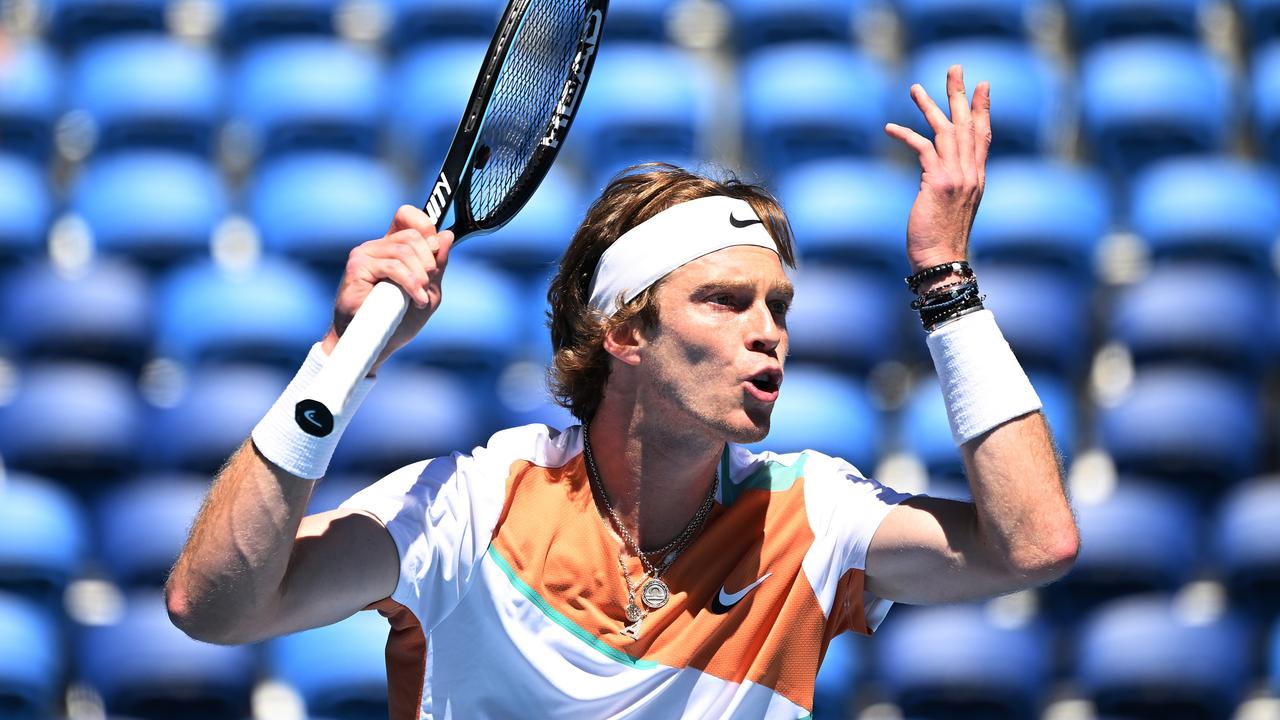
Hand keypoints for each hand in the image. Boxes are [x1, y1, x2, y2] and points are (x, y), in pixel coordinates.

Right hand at [320, 205, 454, 373]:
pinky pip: (393, 266)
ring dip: (420, 276)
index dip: (425, 226)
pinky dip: (410, 284)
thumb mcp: (427, 291)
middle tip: (429, 283)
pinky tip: (416, 300)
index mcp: (392, 248)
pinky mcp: (357, 266)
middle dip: (429, 260)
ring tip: (421, 298)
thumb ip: (437, 266)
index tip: (435, 251)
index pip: (407, 217)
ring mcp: (365, 254)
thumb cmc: (397, 320)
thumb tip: (447, 235)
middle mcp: (377, 246)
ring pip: (404, 250)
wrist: (374, 343)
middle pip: (412, 235)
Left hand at [885, 65, 990, 284]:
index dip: (983, 109)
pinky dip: (905, 135)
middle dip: (960, 94)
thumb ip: (952, 186)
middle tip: (955, 68)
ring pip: (945, 130)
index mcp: (977, 177)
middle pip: (967, 123)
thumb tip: (940, 177)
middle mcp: (970, 172)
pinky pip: (922, 148)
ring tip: (914, 88)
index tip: (982, 86)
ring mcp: (956, 176)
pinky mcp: (937, 181)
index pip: (982, 135)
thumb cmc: (943, 240)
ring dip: (928, 106)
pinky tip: (890, 127)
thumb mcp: (953, 208)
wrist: (942, 260)